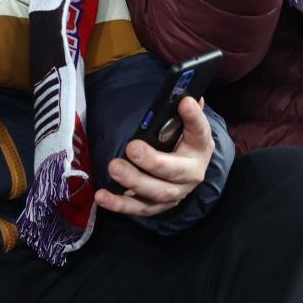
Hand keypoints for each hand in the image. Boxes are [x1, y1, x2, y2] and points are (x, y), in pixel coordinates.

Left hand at [95, 96, 215, 217]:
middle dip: (153, 161)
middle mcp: (192, 172)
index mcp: (200, 146)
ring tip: (114, 168)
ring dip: (134, 181)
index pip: (200, 130)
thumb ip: (181, 111)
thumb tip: (182, 93)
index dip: (194, 117)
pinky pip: (139, 208)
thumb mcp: (183, 125)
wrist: (187, 171)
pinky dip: (119, 204)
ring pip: (157, 192)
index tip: (184, 102)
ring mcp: (176, 193)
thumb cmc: (180, 142)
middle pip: (175, 171)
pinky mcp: (158, 207)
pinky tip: (102, 196)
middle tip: (132, 148)